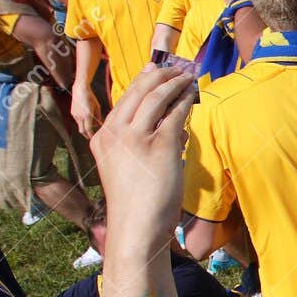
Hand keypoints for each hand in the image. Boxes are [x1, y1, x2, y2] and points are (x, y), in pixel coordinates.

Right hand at [70, 89, 100, 138]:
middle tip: (90, 137)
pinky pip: (77, 120)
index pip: (88, 129)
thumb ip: (98, 116)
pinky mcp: (72, 112)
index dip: (90, 135)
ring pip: (80, 125)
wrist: (80, 89)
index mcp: (87, 115)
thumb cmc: (90, 97)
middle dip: (86, 135)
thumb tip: (99, 123)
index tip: (93, 138)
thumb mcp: (97, 107)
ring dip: (85, 127)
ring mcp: (75, 115)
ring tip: (91, 125)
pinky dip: (82, 122)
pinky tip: (86, 118)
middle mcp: (80, 116)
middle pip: (82, 130)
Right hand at [90, 67, 197, 247]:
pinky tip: (194, 96)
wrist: (136, 228)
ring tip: (189, 77)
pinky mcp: (158, 146)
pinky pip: (175, 114)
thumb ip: (140, 143)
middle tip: (178, 68)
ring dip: (175, 83)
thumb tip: (171, 123)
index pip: (124, 99)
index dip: (143, 80)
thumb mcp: (126, 166)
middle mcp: (115, 133)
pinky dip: (186, 101)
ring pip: (156, 97)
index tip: (157, 68)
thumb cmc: (136, 202)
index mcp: (102, 136)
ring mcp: (135, 138)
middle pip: (138, 90)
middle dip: (160, 74)